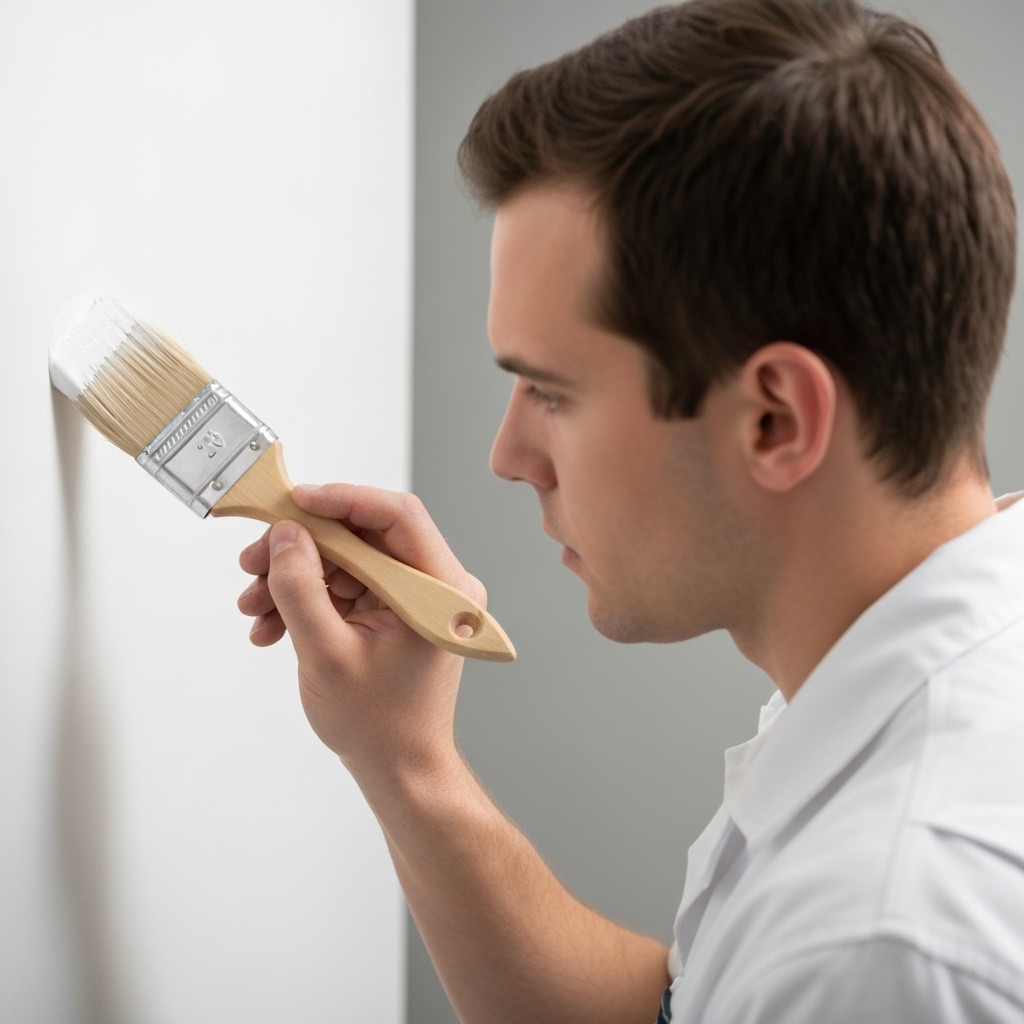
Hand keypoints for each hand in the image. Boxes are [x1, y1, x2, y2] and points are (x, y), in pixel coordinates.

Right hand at [237, 484, 485, 779]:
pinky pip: (345, 586)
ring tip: (252, 606)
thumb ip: (301, 588)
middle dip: (302, 547)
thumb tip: (286, 535)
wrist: (399, 768)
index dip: (342, 500)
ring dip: (294, 577)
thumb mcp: (327, 654)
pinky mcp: (392, 610)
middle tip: (252, 561)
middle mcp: (434, 585)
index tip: (293, 502)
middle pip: (364, 536)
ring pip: (347, 560)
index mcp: (441, 590)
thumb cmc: (380, 725)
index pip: (397, 516)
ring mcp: (412, 597)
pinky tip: (270, 625)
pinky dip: (306, 598)